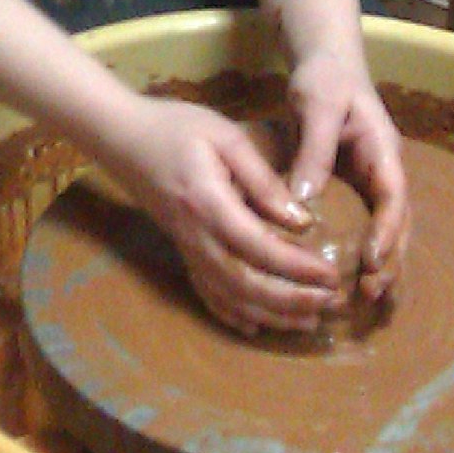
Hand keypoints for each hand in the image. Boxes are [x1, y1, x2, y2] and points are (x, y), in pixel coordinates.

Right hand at [103, 94, 345, 336]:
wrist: (122, 137)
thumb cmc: (175, 126)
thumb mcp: (225, 136)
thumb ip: (262, 179)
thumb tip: (301, 220)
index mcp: (209, 204)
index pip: (259, 248)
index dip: (298, 268)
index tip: (331, 275)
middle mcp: (195, 236)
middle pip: (245, 284)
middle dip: (291, 301)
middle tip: (330, 304)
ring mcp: (185, 248)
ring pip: (229, 296)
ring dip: (270, 314)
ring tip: (308, 321)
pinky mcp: (180, 250)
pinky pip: (206, 293)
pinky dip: (232, 314)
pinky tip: (257, 326)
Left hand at [285, 49, 409, 306]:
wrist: (326, 62)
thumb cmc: (323, 79)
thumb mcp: (315, 105)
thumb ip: (313, 150)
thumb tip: (304, 200)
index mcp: (382, 150)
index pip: (393, 197)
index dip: (386, 231)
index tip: (370, 260)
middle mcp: (385, 171)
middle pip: (398, 223)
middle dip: (389, 260)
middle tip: (369, 294)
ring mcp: (374, 182)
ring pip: (389, 231)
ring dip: (384, 266)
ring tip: (370, 304)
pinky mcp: (357, 190)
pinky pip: (368, 227)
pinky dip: (369, 257)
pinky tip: (357, 285)